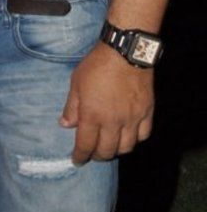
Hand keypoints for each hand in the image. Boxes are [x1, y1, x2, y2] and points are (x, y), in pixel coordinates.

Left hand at [60, 41, 153, 163]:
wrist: (125, 51)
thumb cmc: (97, 65)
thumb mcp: (76, 82)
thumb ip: (72, 106)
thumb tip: (66, 124)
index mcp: (93, 114)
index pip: (86, 145)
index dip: (80, 156)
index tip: (77, 160)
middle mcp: (113, 121)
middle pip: (107, 151)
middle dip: (97, 155)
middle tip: (93, 153)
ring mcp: (132, 118)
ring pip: (126, 147)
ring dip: (116, 150)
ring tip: (110, 146)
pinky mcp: (147, 112)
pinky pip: (143, 135)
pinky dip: (135, 140)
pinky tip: (129, 135)